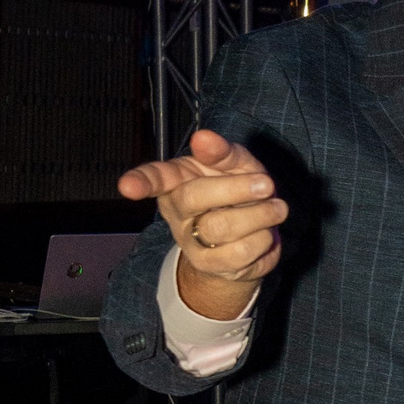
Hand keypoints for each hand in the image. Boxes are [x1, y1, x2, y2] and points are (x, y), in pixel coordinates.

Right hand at [116, 128, 284, 319]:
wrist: (251, 236)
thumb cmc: (237, 192)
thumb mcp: (236, 164)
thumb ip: (222, 152)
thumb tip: (203, 138)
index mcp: (177, 180)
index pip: (153, 178)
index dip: (140, 181)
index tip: (127, 187)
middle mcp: (177, 211)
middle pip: (194, 198)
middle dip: (236, 188)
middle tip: (267, 183)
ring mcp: (190, 241)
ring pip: (222, 227)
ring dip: (260, 215)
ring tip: (276, 208)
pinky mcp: (209, 265)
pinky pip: (241, 253)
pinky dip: (264, 239)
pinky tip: (266, 232)